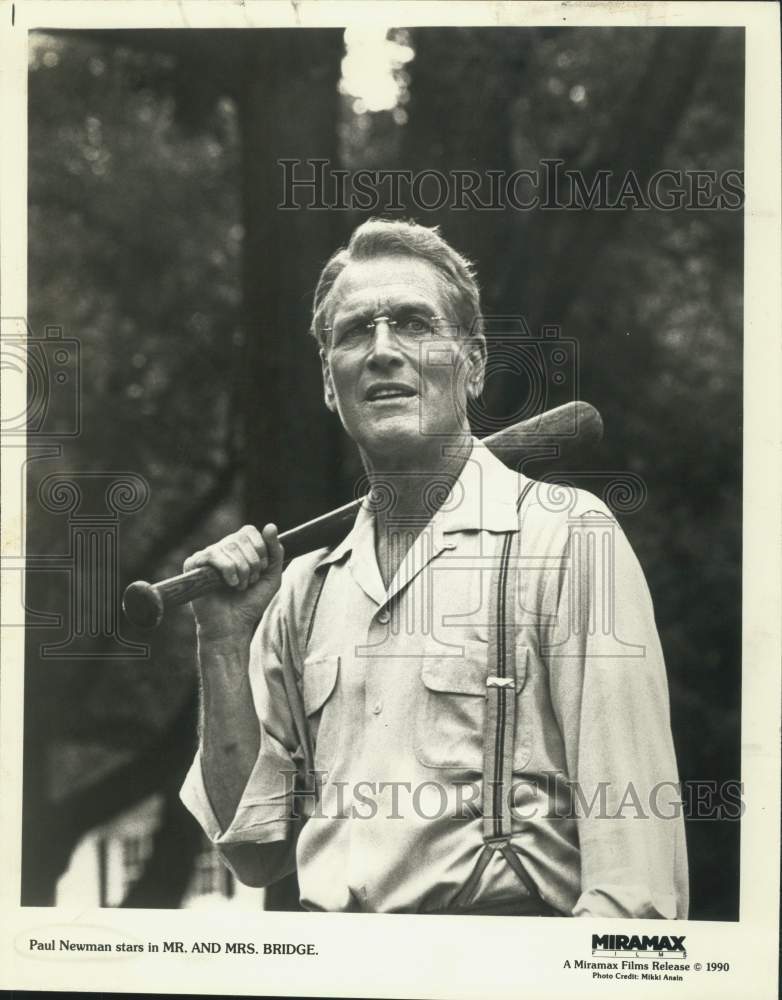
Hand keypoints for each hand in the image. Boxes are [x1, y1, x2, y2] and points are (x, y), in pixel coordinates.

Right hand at [183, 523, 283, 642]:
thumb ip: (275, 551)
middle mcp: (221, 548)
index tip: (261, 570)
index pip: (249, 531)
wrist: (232, 625)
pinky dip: (227, 570)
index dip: (260, 549)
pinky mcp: (193, 564)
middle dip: (252, 563)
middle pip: (240, 538)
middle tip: (249, 582)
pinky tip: (228, 584)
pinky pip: (213, 555)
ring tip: (239, 586)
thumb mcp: (272, 576)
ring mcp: (206, 555)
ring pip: (229, 545)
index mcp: (238, 548)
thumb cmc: (250, 602)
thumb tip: (270, 526)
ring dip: (241, 570)